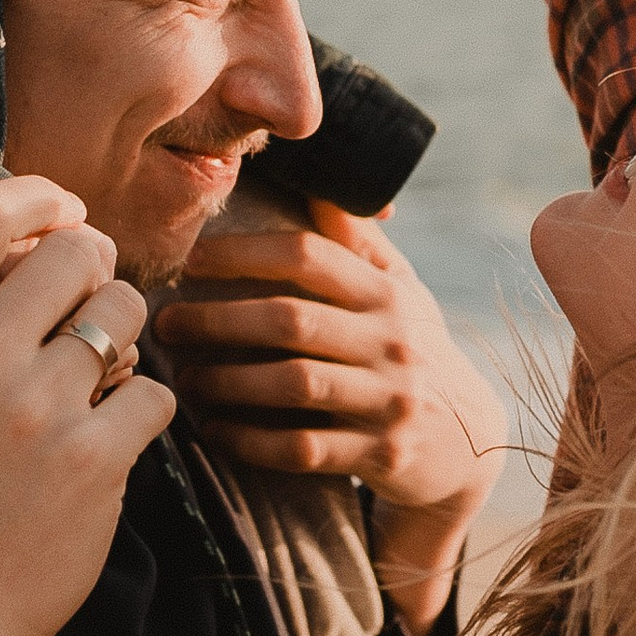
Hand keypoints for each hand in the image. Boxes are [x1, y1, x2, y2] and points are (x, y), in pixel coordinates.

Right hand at [0, 179, 172, 635]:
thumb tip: (58, 228)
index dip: (40, 195)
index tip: (67, 211)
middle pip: (77, 250)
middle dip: (103, 274)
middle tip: (94, 318)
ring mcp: (35, 410)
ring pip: (129, 316)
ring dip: (129, 346)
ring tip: (95, 392)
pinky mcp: (93, 460)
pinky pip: (157, 391)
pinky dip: (145, 414)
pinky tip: (111, 444)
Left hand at [153, 200, 505, 624]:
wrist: (469, 442)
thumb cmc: (414, 351)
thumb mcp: (400, 292)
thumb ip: (356, 243)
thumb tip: (313, 180)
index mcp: (387, 293)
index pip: (309, 256)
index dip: (243, 254)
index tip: (192, 262)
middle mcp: (394, 342)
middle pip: (290, 320)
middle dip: (217, 320)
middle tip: (166, 323)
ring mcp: (390, 401)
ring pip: (293, 384)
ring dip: (227, 382)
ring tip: (183, 379)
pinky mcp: (382, 455)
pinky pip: (304, 449)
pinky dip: (251, 440)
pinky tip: (215, 430)